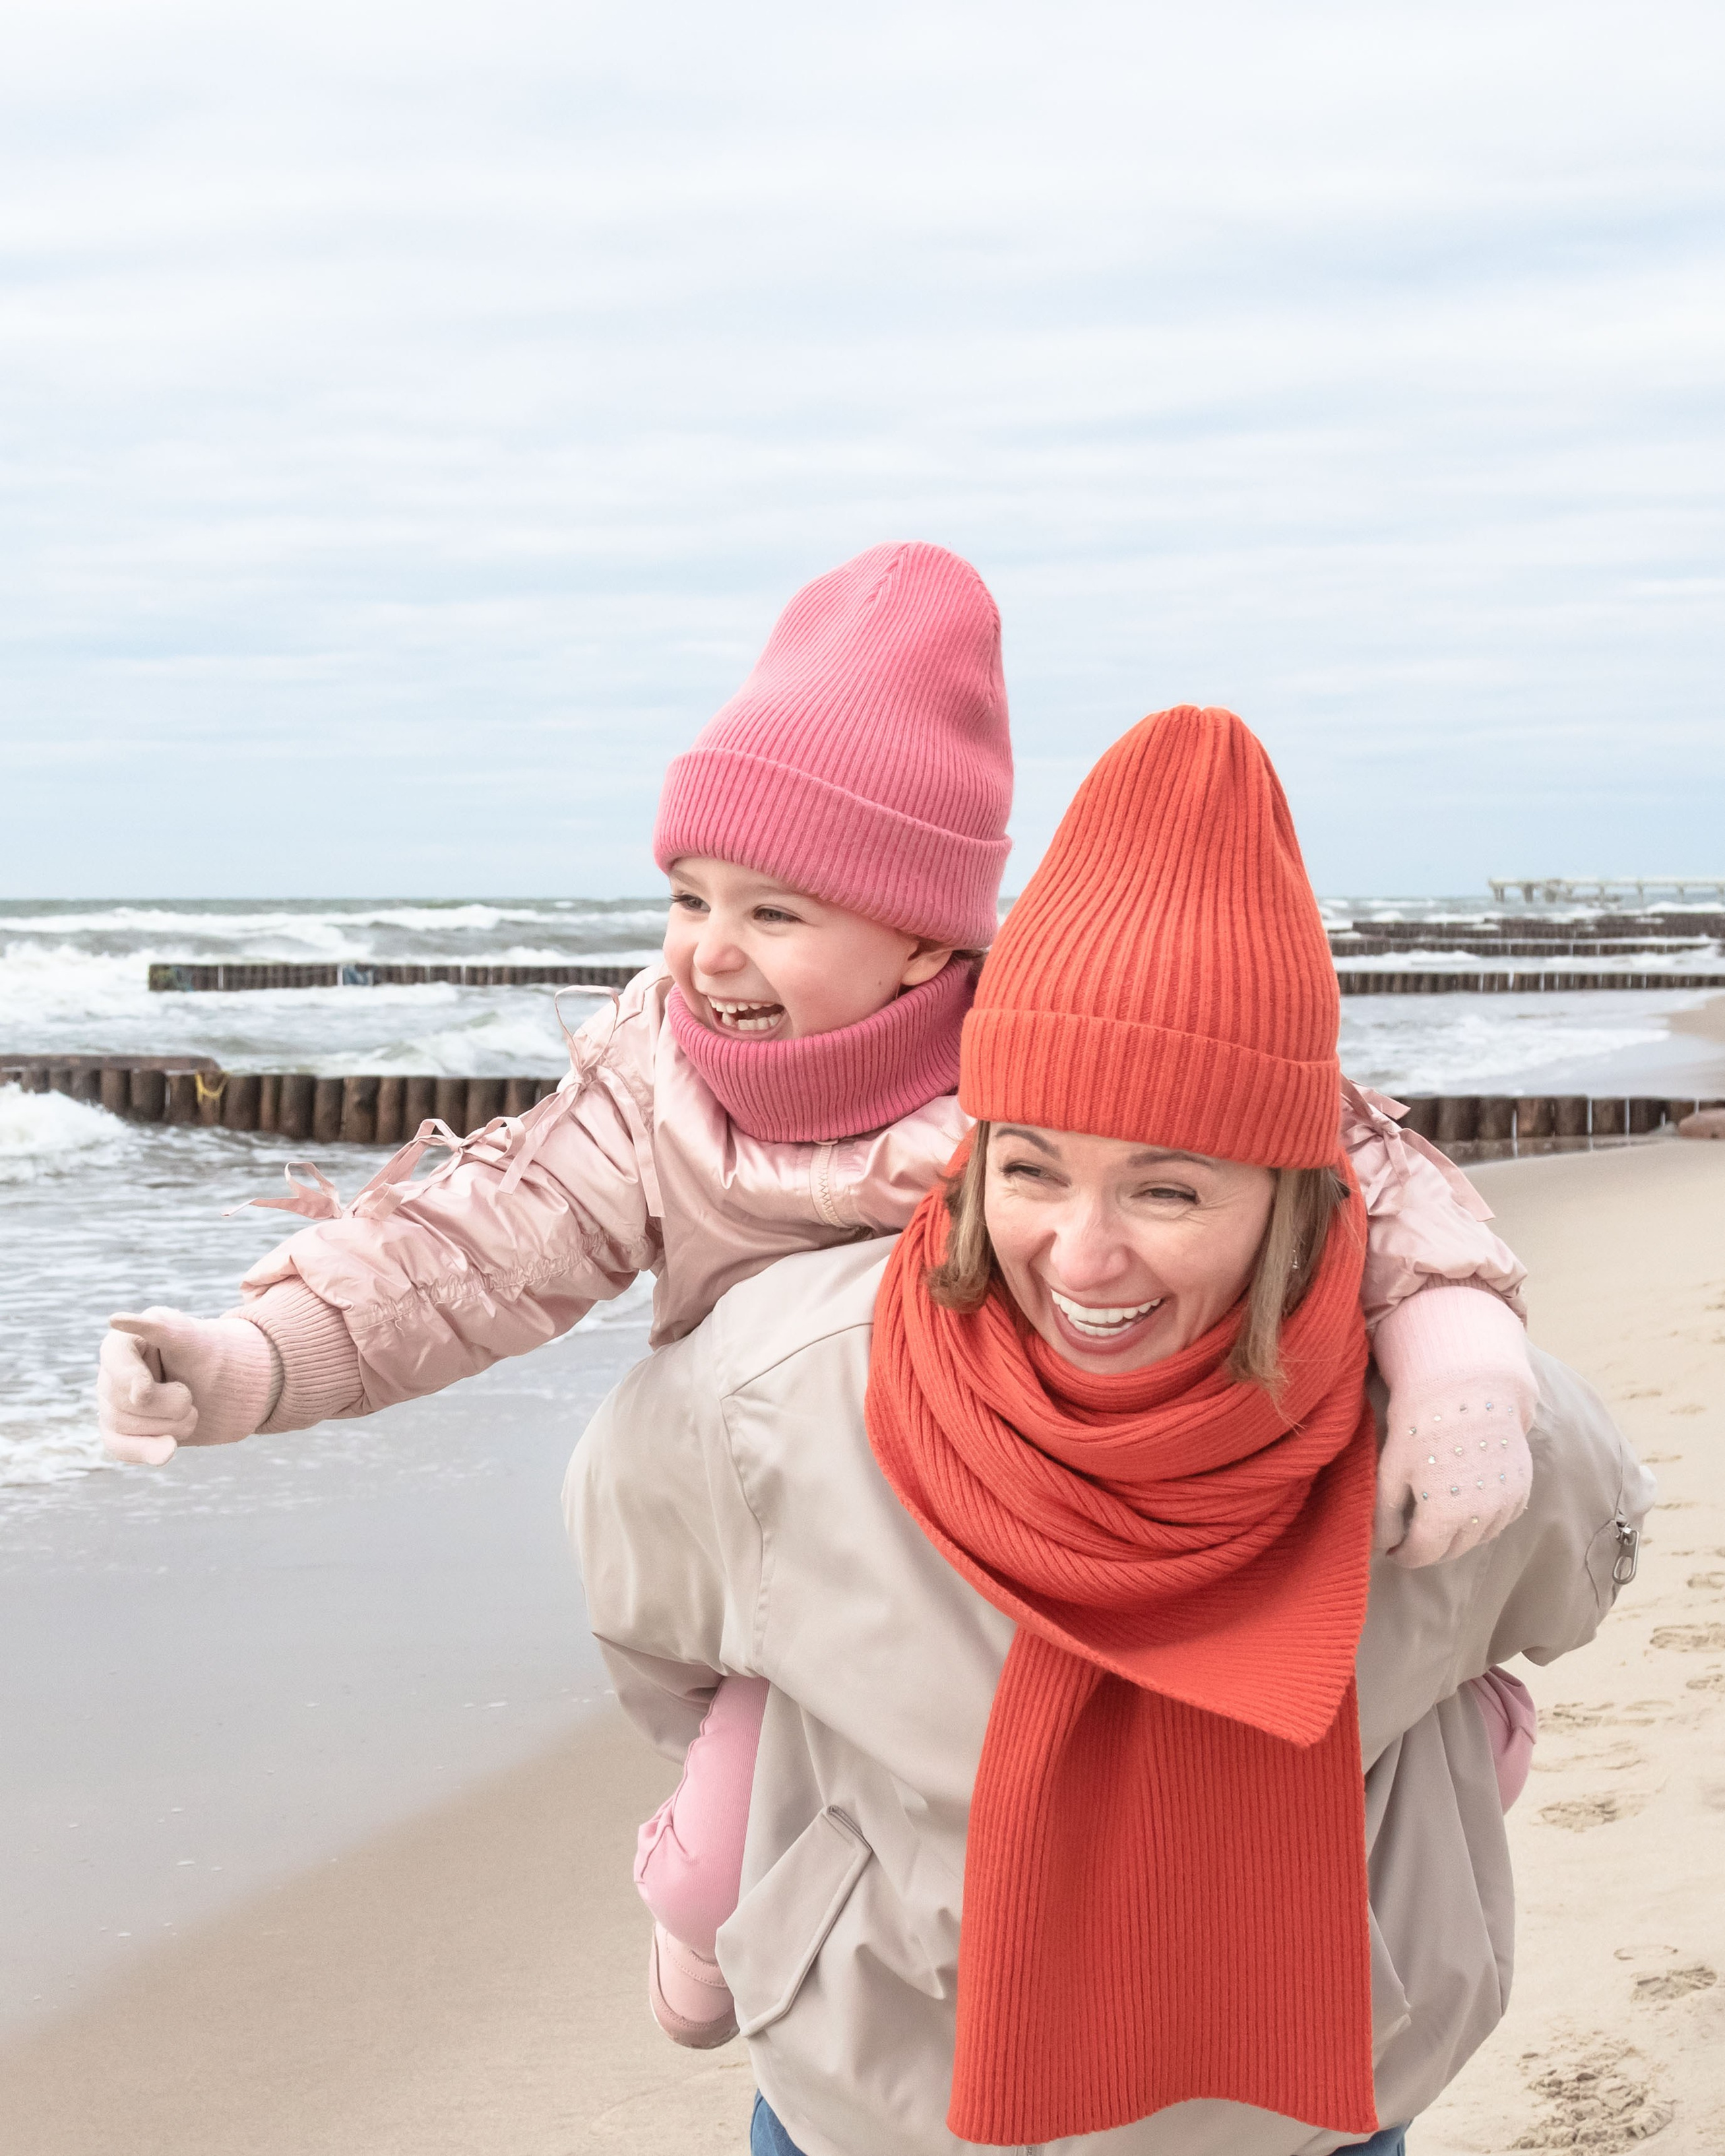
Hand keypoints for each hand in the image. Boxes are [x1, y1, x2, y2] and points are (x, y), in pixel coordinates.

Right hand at [99, 1309, 277, 1465]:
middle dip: (164, 1404)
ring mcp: (111, 1405)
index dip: (128, 1378)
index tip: (145, 1392)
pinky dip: (145, 1451)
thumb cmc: (202, 1352)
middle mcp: (110, 1375)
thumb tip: (116, 1320)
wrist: (218, 1383)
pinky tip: (167, 1451)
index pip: (112, 1359)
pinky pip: (120, 1447)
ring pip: (121, 1426)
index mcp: (123, 1343)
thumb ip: (161, 1331)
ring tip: (192, 1413)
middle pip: (119, 1399)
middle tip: (190, 1397)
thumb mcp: (190, 1336)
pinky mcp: (121, 1431)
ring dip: (166, 1425)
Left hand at [1374, 1382, 1533, 1566]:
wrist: (1469, 1388)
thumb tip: (1379, 1549)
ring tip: (1437, 1519)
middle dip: (1429, 1549)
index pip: (1422, 1555)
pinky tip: (1467, 1504)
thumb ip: (1384, 1516)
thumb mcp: (1391, 1470)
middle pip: (1451, 1551)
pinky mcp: (1522, 1490)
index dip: (1404, 1556)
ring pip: (1478, 1539)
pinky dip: (1482, 1521)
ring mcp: (1506, 1505)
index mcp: (1443, 1517)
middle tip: (1412, 1536)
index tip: (1393, 1550)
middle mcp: (1480, 1518)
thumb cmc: (1421, 1426)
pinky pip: (1500, 1521)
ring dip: (1457, 1537)